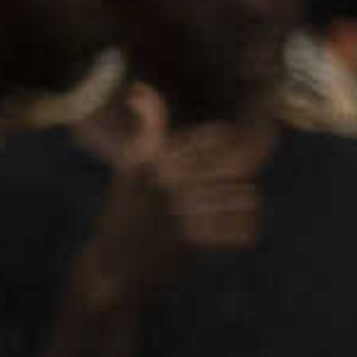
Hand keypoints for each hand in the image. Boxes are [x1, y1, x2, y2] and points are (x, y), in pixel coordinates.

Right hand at [70, 86, 268, 308]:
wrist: (111, 268)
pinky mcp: (188, 240)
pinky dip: (244, 231)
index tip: (224, 154)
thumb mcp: (129, 168)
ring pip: (243, 196)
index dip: (225, 146)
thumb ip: (145, 131)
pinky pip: (239, 230)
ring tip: (238, 208)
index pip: (212, 138)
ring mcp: (177, 209)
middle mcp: (164, 179)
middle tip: (233, 187)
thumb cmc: (124, 215)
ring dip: (246, 204)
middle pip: (234, 167)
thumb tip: (143, 88)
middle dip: (239, 177)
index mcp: (152, 158)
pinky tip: (237, 232)